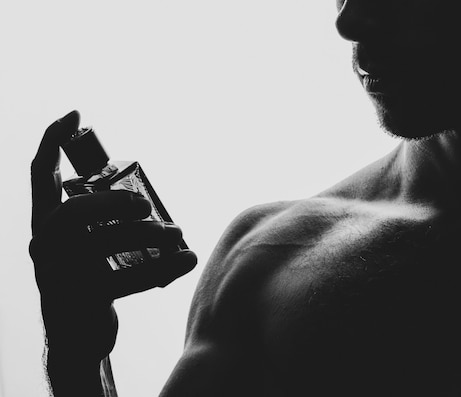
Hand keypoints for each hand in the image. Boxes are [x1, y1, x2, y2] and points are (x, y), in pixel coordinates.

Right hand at [29, 110, 196, 366]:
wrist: (79, 338)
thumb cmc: (93, 281)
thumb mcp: (94, 245)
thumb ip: (108, 220)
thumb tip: (150, 200)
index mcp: (46, 225)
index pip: (39, 177)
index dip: (52, 142)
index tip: (75, 115)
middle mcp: (44, 246)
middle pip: (73, 211)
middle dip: (114, 203)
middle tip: (148, 205)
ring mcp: (57, 275)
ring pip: (103, 244)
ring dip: (147, 234)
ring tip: (178, 234)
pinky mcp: (81, 299)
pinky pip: (127, 277)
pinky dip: (163, 265)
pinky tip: (187, 259)